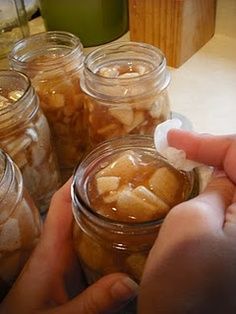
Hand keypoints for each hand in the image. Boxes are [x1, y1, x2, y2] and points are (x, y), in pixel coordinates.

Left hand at [0, 179, 137, 313]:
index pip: (62, 202)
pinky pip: (96, 247)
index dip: (79, 180)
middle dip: (103, 194)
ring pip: (91, 227)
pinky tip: (132, 242)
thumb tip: (131, 283)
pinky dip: (112, 239)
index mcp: (51, 248)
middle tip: (133, 184)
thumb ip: (93, 303)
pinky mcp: (76, 272)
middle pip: (81, 209)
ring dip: (110, 216)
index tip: (101, 164)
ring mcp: (69, 259)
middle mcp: (61, 248)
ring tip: (139, 206)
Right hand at [139, 130, 235, 313]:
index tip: (173, 137)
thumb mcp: (190, 222)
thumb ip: (212, 190)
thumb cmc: (184, 282)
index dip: (207, 142)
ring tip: (189, 158)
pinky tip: (204, 186)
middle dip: (215, 152)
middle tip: (181, 146)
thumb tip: (221, 177)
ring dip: (220, 169)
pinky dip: (222, 191)